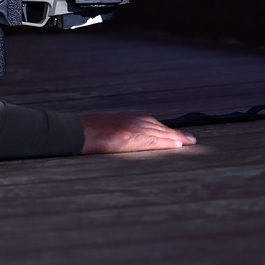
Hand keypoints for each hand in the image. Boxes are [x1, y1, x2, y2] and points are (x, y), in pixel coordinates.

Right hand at [79, 114, 195, 154]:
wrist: (74, 131)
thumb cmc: (81, 132)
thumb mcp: (98, 127)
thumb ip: (110, 131)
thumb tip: (110, 138)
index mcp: (123, 119)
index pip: (148, 122)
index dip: (163, 128)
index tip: (173, 133)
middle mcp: (130, 121)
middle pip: (158, 126)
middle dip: (175, 132)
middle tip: (190, 138)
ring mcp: (131, 128)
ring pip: (160, 132)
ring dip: (176, 137)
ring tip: (190, 142)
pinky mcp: (130, 138)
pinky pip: (153, 140)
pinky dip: (167, 142)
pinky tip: (178, 145)